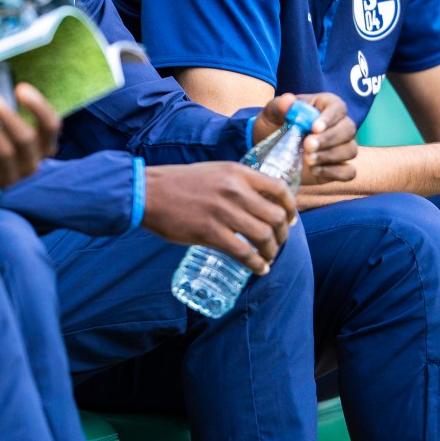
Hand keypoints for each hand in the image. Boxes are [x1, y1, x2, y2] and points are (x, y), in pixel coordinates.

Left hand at [0, 84, 60, 203]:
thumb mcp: (2, 120)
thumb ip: (1, 99)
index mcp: (42, 143)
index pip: (51, 125)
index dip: (38, 106)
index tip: (20, 88)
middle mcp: (32, 161)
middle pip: (26, 138)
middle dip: (7, 115)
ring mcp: (12, 176)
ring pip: (5, 152)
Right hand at [141, 161, 295, 274]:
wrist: (148, 192)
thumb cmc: (179, 183)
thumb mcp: (214, 172)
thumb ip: (236, 183)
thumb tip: (257, 202)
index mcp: (237, 172)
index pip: (278, 189)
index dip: (291, 207)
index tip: (291, 219)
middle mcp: (234, 190)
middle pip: (276, 216)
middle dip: (283, 234)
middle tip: (278, 243)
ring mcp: (223, 212)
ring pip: (264, 236)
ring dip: (272, 251)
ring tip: (268, 258)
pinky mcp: (210, 232)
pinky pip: (244, 253)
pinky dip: (257, 264)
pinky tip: (259, 269)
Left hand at [254, 92, 357, 183]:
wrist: (267, 149)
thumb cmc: (273, 125)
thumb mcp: (271, 113)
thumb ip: (279, 106)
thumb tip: (288, 101)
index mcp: (325, 106)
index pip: (338, 107)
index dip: (330, 117)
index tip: (315, 127)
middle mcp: (338, 125)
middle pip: (348, 129)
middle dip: (329, 139)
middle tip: (307, 145)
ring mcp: (340, 147)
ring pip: (350, 150)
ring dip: (330, 155)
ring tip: (307, 159)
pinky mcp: (338, 168)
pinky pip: (348, 171)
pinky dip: (334, 172)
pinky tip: (315, 170)